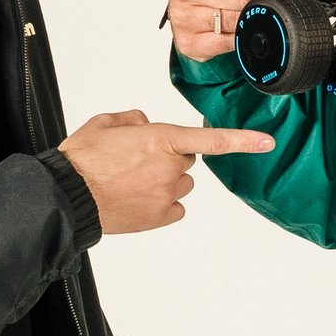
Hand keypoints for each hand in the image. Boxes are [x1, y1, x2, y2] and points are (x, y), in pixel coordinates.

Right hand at [60, 109, 273, 234]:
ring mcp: (167, 195)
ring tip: (133, 181)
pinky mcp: (160, 217)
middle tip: (138, 160)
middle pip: (187, 160)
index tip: (267, 142)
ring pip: (181, 184)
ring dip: (166, 180)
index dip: (243, 140)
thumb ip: (133, 119)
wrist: (68, 197)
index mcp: (159, 139)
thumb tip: (145, 125)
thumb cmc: (82, 161)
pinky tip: (138, 199)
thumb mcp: (105, 124)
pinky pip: (174, 207)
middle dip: (170, 157)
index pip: (211, 139)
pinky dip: (163, 203)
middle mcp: (169, 167)